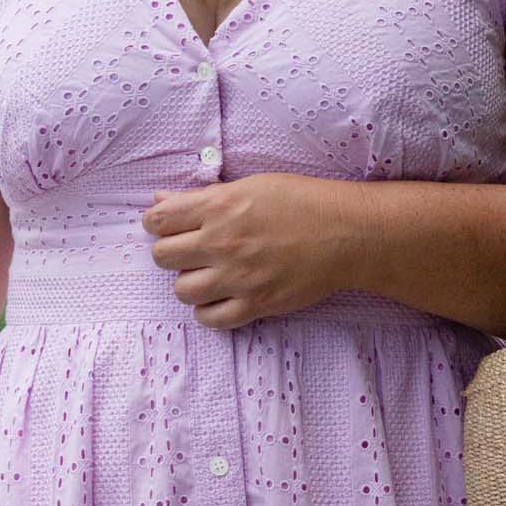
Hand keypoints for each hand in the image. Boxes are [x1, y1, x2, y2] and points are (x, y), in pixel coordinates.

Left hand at [140, 171, 357, 328]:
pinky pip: (210, 319)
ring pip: (182, 290)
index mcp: (219, 206)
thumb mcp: (250, 186)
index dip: (157, 222)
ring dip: (190, 282)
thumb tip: (161, 199)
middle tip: (191, 250)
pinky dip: (209, 311)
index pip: (158, 219)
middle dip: (171, 252)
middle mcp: (222, 242)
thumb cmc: (302, 202)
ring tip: (209, 274)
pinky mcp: (256, 304)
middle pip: (163, 256)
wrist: (347, 233)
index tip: (168, 226)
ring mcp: (238, 277)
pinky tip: (221, 297)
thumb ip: (203, 197)